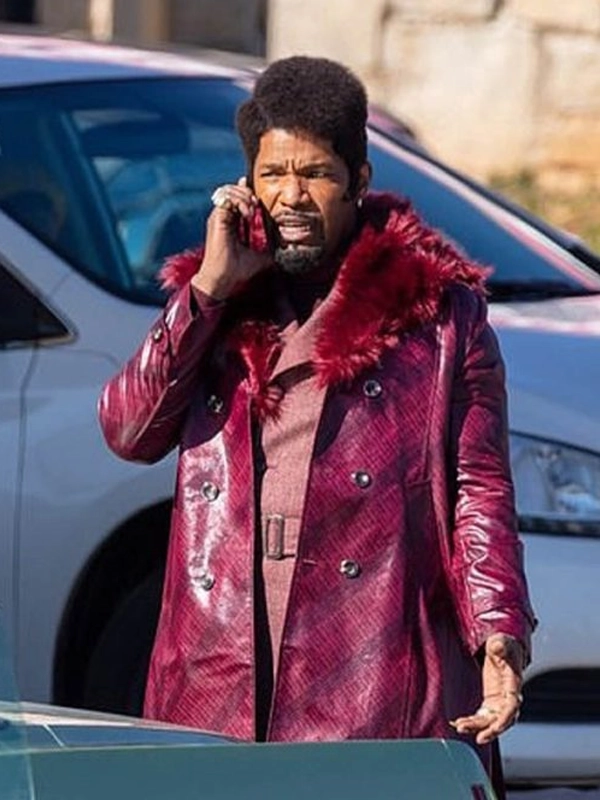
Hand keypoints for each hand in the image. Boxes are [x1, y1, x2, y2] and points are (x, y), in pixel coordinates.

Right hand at [192, 178, 271, 299]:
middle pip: (232, 190)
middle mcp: (224, 217)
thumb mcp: (260, 257)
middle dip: (247, 192)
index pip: (237, 198)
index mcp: (232, 222)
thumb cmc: (237, 269)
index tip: (257, 197)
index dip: (246, 191)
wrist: (224, 278)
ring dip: (243, 195)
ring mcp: (219, 217)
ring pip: (228, 191)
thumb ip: (269, 249)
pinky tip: (248, 214)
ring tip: (252, 209)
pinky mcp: (216, 218)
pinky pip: (226, 199)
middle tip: (256, 204)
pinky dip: (240, 201)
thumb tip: (285, 249)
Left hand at [450, 633, 523, 744]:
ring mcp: (500, 702)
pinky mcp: (491, 703)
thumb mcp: (502, 642)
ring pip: (490, 721)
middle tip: (477, 737)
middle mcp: (509, 698)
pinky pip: (482, 717)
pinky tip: (458, 723)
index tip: (496, 728)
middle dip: (490, 730)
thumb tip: (497, 644)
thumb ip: (500, 644)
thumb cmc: (504, 645)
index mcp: (513, 684)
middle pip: (502, 719)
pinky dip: (472, 722)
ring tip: (460, 727)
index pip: (512, 706)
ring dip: (477, 727)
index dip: (505, 718)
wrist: (501, 649)